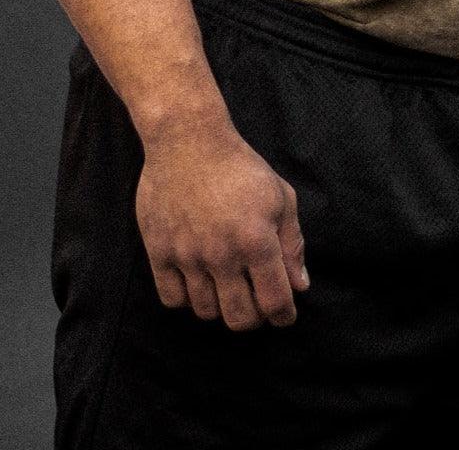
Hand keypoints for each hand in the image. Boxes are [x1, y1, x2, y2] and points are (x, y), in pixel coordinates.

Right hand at [136, 113, 309, 330]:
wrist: (187, 139)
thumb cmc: (240, 166)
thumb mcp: (279, 196)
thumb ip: (292, 244)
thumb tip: (299, 286)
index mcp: (257, 240)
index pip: (275, 302)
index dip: (284, 316)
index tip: (284, 315)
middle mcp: (222, 254)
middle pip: (240, 319)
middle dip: (254, 318)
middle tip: (255, 304)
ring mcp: (187, 255)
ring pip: (206, 312)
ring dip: (220, 307)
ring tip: (226, 288)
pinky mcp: (159, 251)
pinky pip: (172, 299)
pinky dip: (187, 299)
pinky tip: (197, 282)